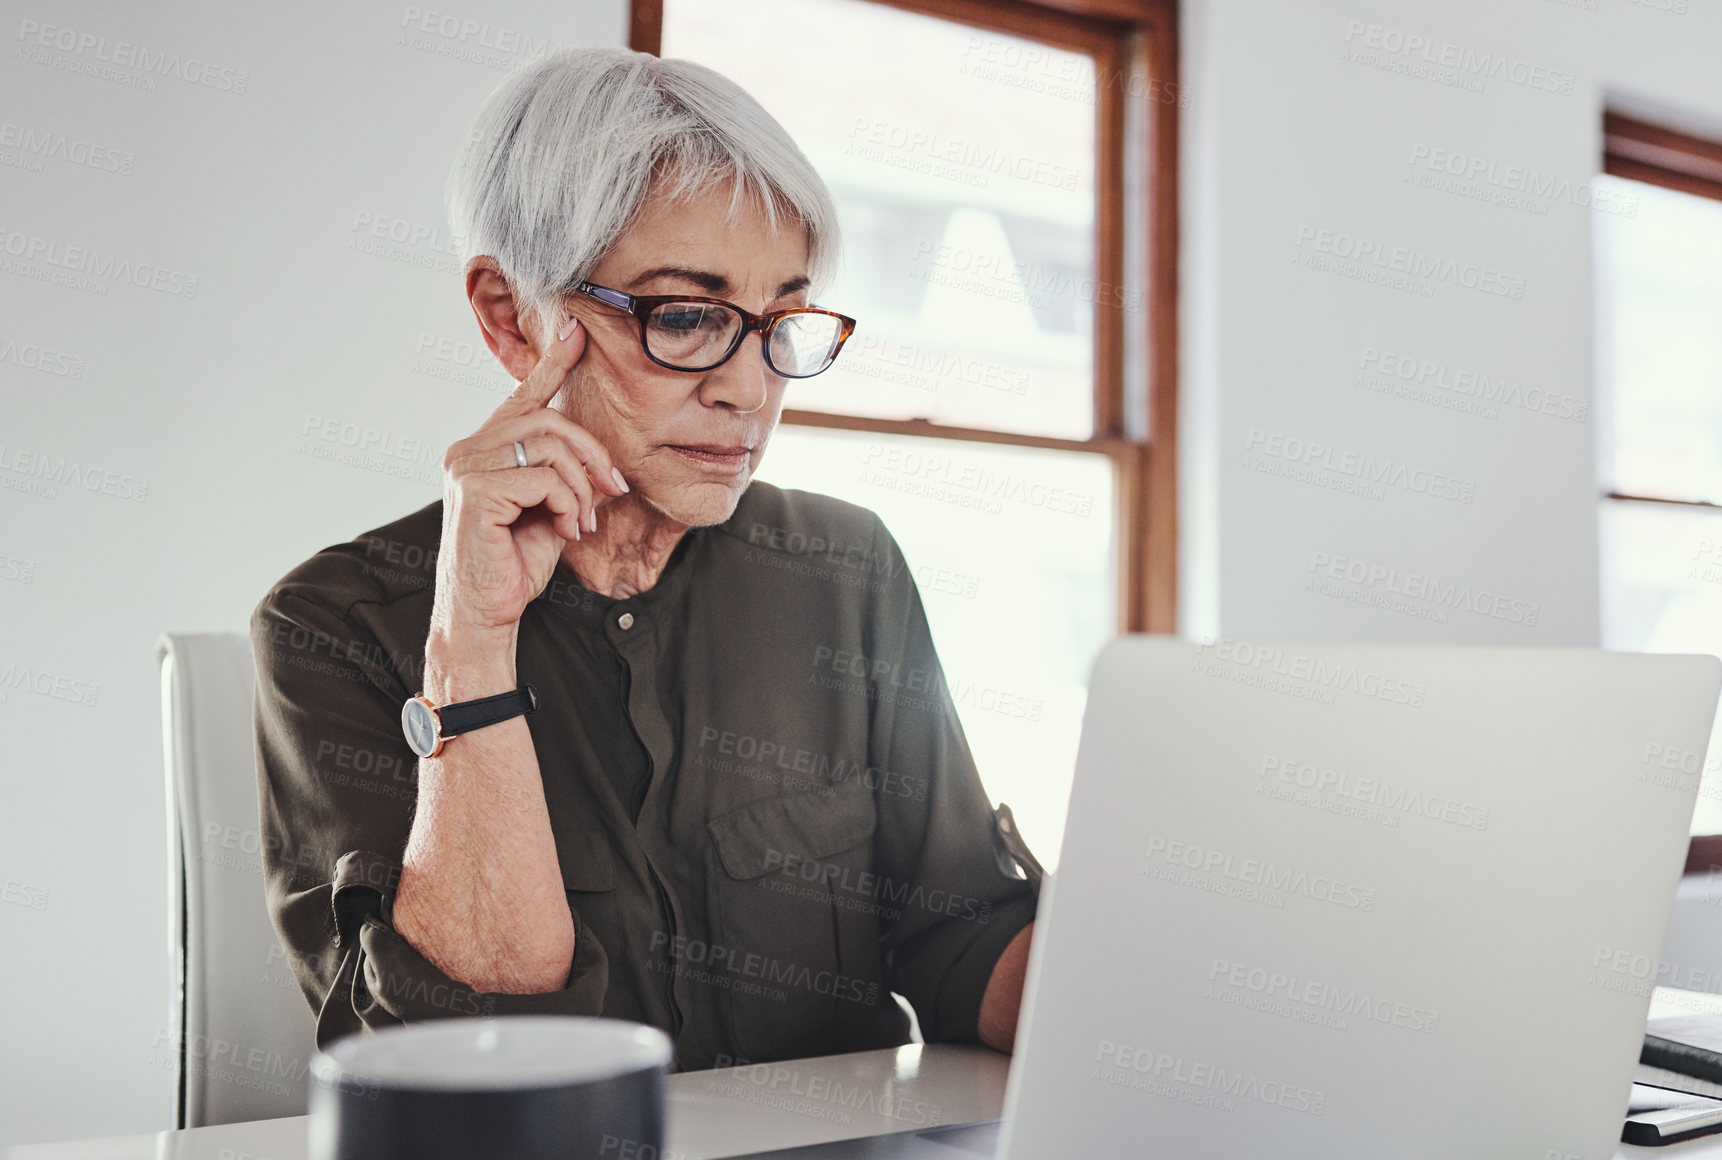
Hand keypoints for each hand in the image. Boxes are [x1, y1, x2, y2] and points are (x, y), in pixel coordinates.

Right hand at [431, 317, 628, 640]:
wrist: (487, 613)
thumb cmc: (515, 563)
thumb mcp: (550, 508)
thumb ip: (565, 475)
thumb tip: (600, 458)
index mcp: (484, 447)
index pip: (523, 396)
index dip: (552, 363)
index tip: (577, 332)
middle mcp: (468, 449)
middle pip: (549, 420)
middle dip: (593, 455)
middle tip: (612, 490)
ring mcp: (466, 467)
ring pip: (551, 448)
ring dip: (581, 488)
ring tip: (581, 521)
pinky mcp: (475, 491)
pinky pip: (544, 478)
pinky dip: (567, 504)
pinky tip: (564, 530)